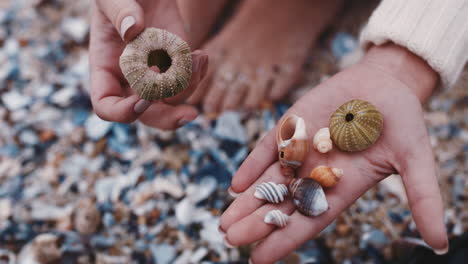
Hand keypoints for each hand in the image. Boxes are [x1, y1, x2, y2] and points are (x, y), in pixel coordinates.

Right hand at [89, 0, 207, 129]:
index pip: (106, 105)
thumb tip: (132, 30)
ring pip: (173, 101)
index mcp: (106, 69)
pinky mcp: (176, 67)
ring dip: (191, 86)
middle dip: (168, 118)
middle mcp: (130, 79)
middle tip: (190, 114)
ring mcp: (155, 76)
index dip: (123, 111)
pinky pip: (189, 83)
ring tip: (199, 57)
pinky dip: (199, 75)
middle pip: (146, 116)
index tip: (145, 96)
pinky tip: (201, 56)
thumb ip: (119, 11)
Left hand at [220, 44, 447, 262]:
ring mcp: (300, 150)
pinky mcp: (290, 126)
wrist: (385, 83)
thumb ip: (422, 197)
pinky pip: (268, 148)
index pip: (310, 220)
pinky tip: (235, 184)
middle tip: (230, 240)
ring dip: (247, 201)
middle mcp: (316, 173)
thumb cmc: (402, 122)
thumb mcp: (415, 159)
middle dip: (257, 223)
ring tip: (224, 223)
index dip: (286, 240)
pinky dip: (252, 165)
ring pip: (268, 181)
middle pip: (281, 204)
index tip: (259, 260)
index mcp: (341, 187)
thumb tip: (442, 243)